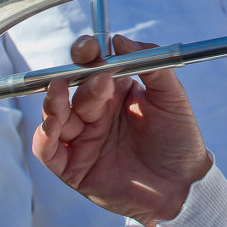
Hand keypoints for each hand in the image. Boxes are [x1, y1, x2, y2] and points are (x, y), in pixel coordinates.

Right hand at [31, 34, 211, 226]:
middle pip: (71, 88)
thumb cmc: (179, 140)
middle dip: (78, 80)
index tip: (89, 48)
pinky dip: (43, 137)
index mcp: (115, 91)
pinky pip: (48, 150)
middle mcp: (94, 111)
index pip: (91, 65)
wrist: (183, 186)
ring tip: (61, 92)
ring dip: (54, 102)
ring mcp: (82, 138)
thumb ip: (151, 64)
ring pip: (55, 115)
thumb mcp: (172, 96)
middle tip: (99, 81)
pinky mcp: (73, 167)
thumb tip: (120, 39)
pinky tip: (51, 126)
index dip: (85, 53)